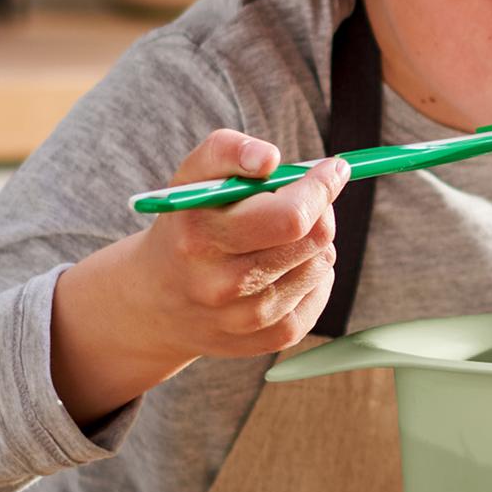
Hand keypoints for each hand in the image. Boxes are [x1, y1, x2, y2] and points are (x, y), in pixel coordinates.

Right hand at [133, 130, 349, 359]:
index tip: (334, 168)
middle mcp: (223, 285)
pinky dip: (312, 273)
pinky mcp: (271, 339)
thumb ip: (228, 151)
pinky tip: (283, 266)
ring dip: (313, 241)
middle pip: (315, 239)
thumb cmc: (186, 226)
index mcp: (201, 238)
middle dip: (319, 209)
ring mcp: (249, 319)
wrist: (157, 301)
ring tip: (279, 236)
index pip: (291, 217)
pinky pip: (320, 293)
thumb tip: (269, 160)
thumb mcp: (191, 179)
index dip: (321, 187)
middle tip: (304, 198)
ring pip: (323, 263)